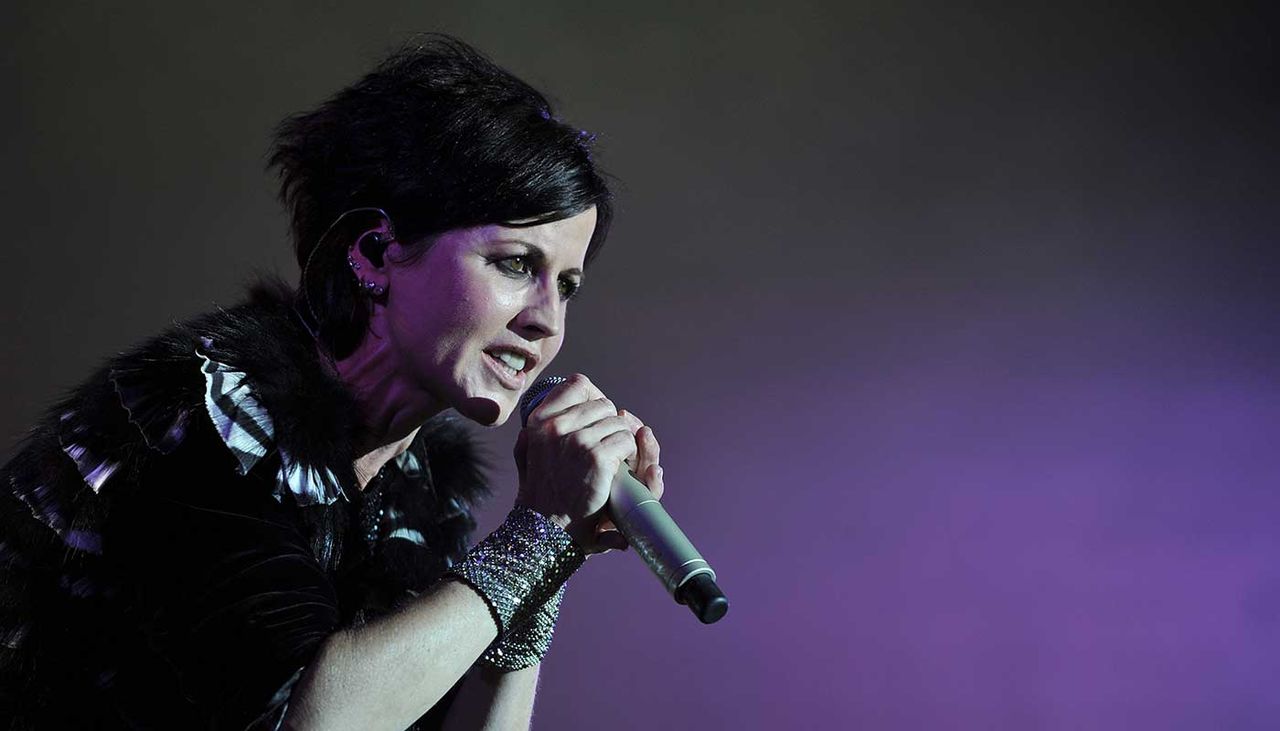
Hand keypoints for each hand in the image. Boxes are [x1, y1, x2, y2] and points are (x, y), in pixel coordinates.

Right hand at [513, 374, 664, 552]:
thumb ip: (533, 435)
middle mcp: (557, 426)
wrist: (546, 532)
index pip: (578, 384)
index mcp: (539, 421)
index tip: (597, 418)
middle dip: (612, 425)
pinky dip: (631, 455)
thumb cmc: (540, 498)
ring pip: (620, 422)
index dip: (594, 399)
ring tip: (616, 462)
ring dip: (624, 442)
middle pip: (605, 404)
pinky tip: (622, 470)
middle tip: (610, 447)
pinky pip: (627, 441)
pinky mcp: (599, 457)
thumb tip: (541, 419)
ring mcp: (579, 440)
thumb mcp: (526, 457)